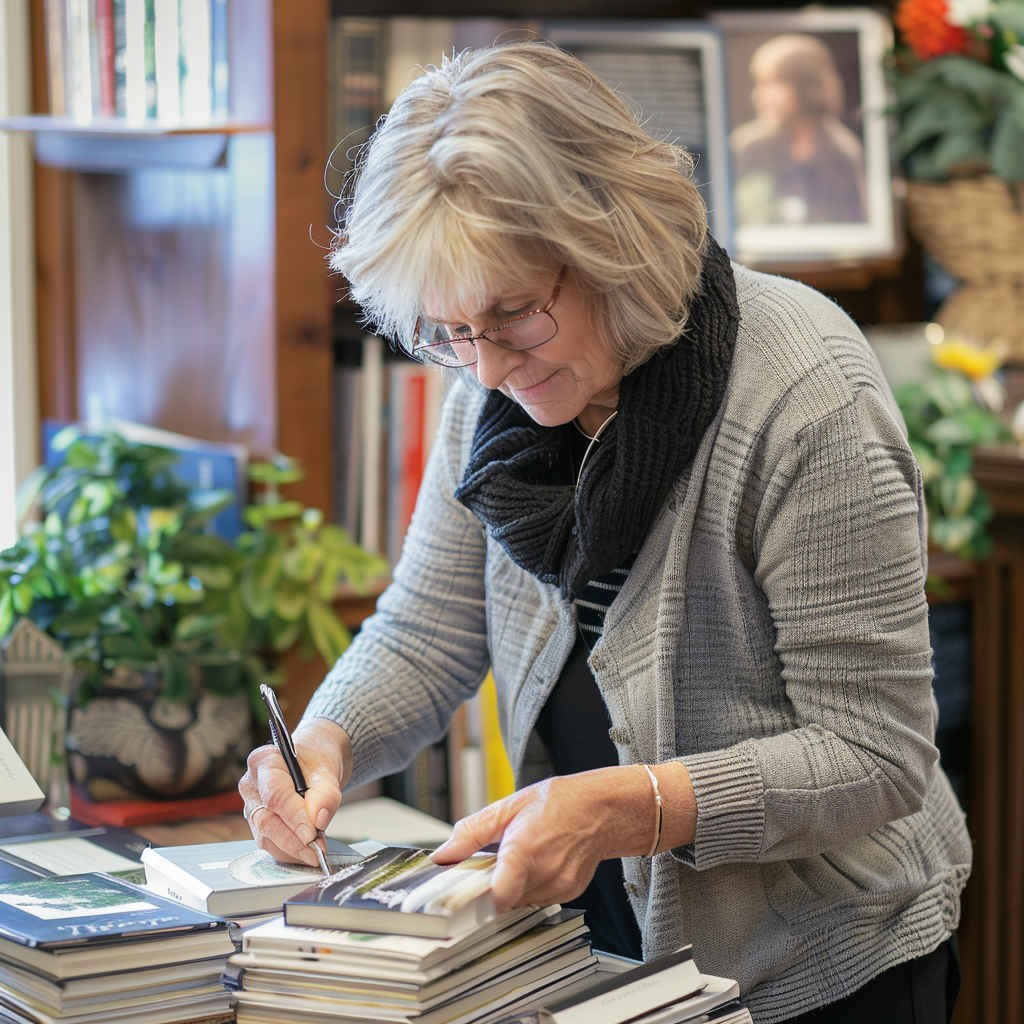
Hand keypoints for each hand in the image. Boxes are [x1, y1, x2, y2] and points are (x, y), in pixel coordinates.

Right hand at [238, 717, 351, 866]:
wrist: (313, 764)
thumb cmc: (315, 761)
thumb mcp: (326, 770)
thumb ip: (325, 794)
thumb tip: (319, 820)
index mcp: (264, 762)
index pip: (275, 794)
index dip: (293, 816)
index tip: (311, 834)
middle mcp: (252, 786)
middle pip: (266, 820)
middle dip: (292, 840)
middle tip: (316, 850)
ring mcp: (252, 807)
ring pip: (266, 837)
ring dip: (292, 850)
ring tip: (316, 852)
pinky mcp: (259, 825)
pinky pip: (270, 844)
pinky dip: (290, 852)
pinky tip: (307, 852)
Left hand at [431, 763, 693, 911]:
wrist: (603, 809)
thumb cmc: (560, 802)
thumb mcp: (510, 806)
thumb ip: (472, 832)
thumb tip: (442, 853)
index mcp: (526, 849)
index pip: (498, 895)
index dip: (475, 900)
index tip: (462, 893)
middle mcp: (544, 874)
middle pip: (501, 900)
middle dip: (489, 886)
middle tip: (490, 864)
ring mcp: (558, 887)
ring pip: (518, 902)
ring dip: (510, 886)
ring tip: (516, 858)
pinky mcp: (567, 894)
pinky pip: (537, 899)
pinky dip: (529, 887)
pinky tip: (536, 864)